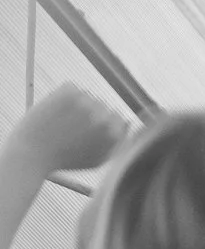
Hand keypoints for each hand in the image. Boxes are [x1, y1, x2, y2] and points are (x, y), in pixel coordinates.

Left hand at [8, 85, 127, 174]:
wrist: (32, 153)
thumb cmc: (64, 160)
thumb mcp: (97, 160)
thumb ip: (117, 143)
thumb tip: (128, 122)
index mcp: (114, 135)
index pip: (118, 118)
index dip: (102, 125)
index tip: (86, 133)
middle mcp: (104, 117)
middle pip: (103, 105)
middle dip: (90, 114)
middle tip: (71, 130)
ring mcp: (87, 102)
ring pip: (86, 96)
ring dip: (76, 105)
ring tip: (60, 123)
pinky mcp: (69, 90)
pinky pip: (71, 88)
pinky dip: (62, 97)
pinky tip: (53, 113)